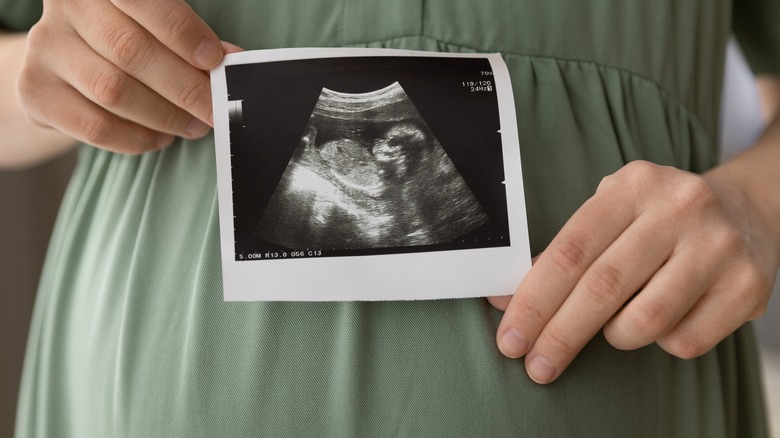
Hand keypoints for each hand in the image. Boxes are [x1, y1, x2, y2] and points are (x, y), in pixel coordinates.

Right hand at [16, 0, 240, 153]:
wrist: (66, 64)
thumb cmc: (126, 38)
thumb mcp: (156, 27)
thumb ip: (190, 40)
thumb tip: (232, 60)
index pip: (144, 1)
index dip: (183, 32)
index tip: (216, 61)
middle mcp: (67, 7)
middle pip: (130, 50)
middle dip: (185, 86)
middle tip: (215, 109)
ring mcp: (46, 47)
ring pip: (112, 90)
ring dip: (164, 116)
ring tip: (194, 125)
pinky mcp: (35, 90)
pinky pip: (94, 126)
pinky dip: (137, 138)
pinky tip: (161, 137)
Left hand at [489, 160, 778, 383]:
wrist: (747, 211)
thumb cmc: (659, 218)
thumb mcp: (612, 213)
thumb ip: (563, 254)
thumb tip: (505, 302)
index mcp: (633, 186)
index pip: (570, 251)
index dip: (534, 299)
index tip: (511, 336)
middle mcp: (679, 209)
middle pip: (602, 287)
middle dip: (560, 334)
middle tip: (535, 365)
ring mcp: (718, 247)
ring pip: (646, 320)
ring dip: (616, 335)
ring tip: (615, 326)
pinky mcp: (748, 286)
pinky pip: (685, 340)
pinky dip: (661, 342)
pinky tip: (663, 321)